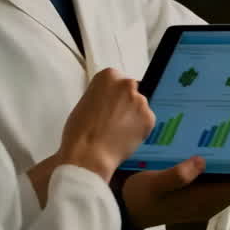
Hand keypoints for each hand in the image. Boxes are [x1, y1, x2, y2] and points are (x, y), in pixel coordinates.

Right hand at [57, 68, 154, 182]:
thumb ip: (103, 95)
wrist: (88, 153)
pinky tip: (126, 136)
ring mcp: (140, 101)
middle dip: (127, 103)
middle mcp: (127, 84)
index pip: (119, 81)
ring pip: (140, 107)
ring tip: (118, 131)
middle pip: (133, 91)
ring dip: (134, 116)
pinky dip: (140, 128)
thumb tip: (113, 100)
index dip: (115, 95)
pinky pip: (146, 121)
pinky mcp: (149, 118)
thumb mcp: (86, 102)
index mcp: (108, 76)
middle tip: (116, 118)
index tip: (111, 104)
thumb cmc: (80, 131)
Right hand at [121, 156, 229, 228]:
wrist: (121, 209)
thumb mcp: (154, 186)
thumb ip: (177, 176)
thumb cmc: (139, 198)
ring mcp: (203, 195)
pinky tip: (218, 138)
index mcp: (206, 201)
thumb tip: (202, 162)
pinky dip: (220, 159)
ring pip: (228, 175)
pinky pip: (216, 174)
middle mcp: (210, 200)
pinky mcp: (195, 189)